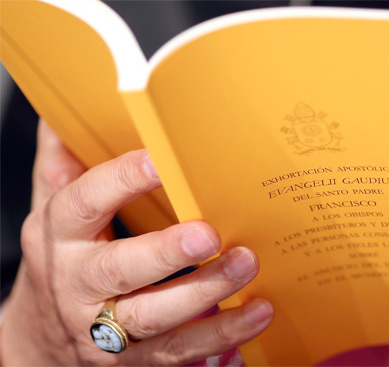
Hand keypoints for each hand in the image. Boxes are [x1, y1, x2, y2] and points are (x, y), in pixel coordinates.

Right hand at [1, 121, 272, 364]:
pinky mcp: (136, 360)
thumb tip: (62, 113)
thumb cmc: (64, 257)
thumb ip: (62, 164)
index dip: (121, 180)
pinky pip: (180, 351)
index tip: (161, 160)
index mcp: (61, 236)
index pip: (84, 203)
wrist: (43, 336)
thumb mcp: (52, 208)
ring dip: (204, 293)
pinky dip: (222, 335)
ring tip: (246, 266)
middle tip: (211, 233)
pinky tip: (257, 312)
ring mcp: (107, 328)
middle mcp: (80, 284)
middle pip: (119, 269)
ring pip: (154, 316)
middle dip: (166, 253)